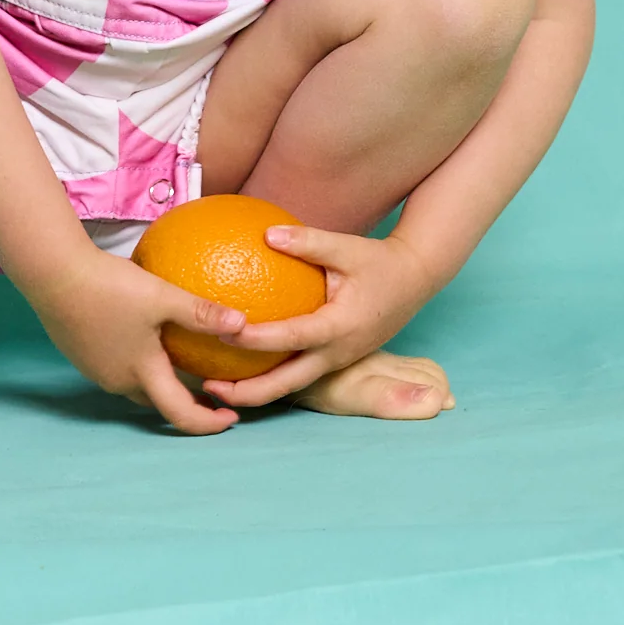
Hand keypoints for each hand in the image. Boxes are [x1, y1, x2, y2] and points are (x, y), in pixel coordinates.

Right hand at [29, 254, 249, 434]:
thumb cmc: (109, 287)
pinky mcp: (80, 352)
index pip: (180, 414)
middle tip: (209, 390)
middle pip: (157, 401)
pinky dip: (137, 362)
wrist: (52, 273)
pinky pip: (117, 365)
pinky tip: (143, 335)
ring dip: (159, 380)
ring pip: (134, 383)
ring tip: (179, 362)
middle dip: (184, 402)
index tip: (232, 418)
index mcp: (141, 373)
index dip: (209, 423)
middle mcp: (117, 379)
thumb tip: (243, 324)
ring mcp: (95, 368)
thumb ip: (201, 312)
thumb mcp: (161, 296)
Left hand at [202, 223, 435, 408]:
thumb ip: (308, 241)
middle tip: (208, 385)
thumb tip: (266, 233)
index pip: (291, 338)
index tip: (224, 333)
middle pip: (286, 384)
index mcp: (339, 327)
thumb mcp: (347, 247)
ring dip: (255, 390)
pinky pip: (299, 374)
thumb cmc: (380, 262)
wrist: (415, 281)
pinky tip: (242, 365)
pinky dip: (271, 376)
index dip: (256, 339)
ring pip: (291, 385)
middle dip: (247, 391)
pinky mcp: (335, 359)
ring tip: (215, 384)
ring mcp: (337, 361)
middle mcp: (337, 352)